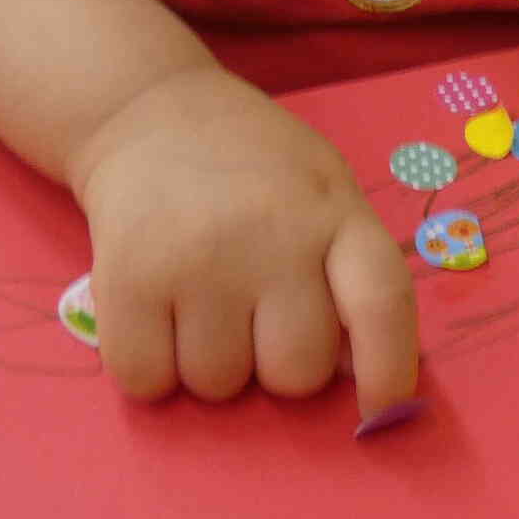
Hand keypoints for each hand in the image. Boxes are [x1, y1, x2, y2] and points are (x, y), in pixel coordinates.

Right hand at [69, 66, 419, 419]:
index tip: (381, 409)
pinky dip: (149, 366)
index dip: (389, 368)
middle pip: (294, 372)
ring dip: (208, 362)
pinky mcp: (129, 278)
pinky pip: (148, 381)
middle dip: (273, 362)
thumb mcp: (321, 189)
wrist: (145, 109)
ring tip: (197, 298)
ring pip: (219, 385)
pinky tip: (154, 310)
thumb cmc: (248, 165)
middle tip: (250, 311)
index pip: (382, 302)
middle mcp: (274, 235)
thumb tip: (353, 375)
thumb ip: (345, 266)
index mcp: (334, 212)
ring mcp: (200, 258)